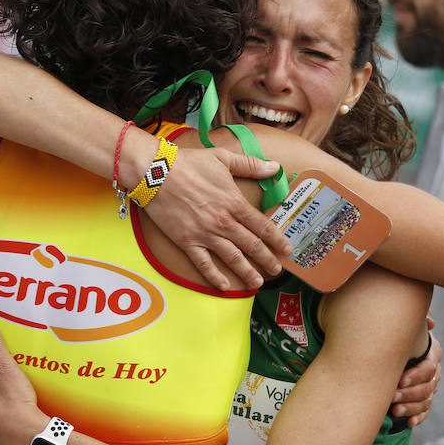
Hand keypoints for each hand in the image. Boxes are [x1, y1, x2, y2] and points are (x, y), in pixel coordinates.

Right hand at [148, 146, 291, 289]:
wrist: (156, 173)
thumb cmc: (189, 163)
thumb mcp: (223, 158)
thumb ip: (251, 165)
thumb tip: (275, 167)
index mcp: (235, 203)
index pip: (262, 226)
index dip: (277, 239)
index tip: (287, 249)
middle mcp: (224, 222)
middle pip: (251, 245)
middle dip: (266, 259)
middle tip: (277, 270)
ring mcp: (205, 234)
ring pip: (232, 258)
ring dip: (247, 272)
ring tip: (257, 282)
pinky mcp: (187, 241)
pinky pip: (204, 263)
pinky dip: (215, 276)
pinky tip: (224, 286)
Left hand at [391, 327, 441, 427]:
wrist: (383, 347)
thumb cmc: (392, 331)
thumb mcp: (402, 324)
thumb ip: (416, 320)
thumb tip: (431, 323)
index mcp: (431, 351)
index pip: (429, 366)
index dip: (416, 375)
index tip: (400, 379)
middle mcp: (433, 369)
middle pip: (428, 386)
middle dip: (410, 393)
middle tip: (392, 397)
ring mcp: (429, 385)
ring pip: (425, 400)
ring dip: (411, 407)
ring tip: (395, 411)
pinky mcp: (422, 398)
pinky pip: (424, 410)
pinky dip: (417, 416)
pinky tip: (409, 422)